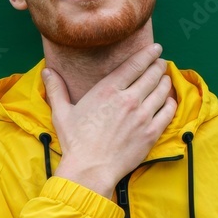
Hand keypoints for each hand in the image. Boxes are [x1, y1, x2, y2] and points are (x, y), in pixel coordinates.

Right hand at [43, 43, 176, 197]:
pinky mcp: (151, 132)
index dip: (147, 54)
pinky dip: (171, 102)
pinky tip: (169, 99)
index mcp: (107, 90)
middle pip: (151, 74)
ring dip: (165, 81)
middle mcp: (128, 99)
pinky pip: (168, 111)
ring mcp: (142, 116)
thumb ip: (56, 89)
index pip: (134, 65)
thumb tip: (46, 71)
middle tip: (160, 62)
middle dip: (158, 65)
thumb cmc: (75, 142)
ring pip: (162, 90)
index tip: (155, 48)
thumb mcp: (61, 113)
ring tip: (165, 77)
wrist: (90, 169)